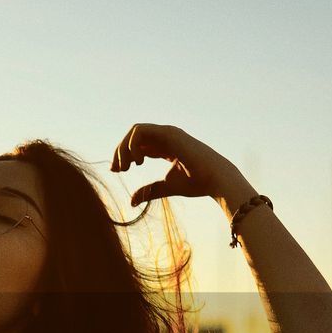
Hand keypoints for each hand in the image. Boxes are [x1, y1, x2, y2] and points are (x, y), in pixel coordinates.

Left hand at [109, 123, 250, 205]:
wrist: (215, 179)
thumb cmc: (196, 183)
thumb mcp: (166, 187)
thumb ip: (149, 191)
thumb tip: (131, 202)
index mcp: (165, 147)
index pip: (138, 145)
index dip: (123, 156)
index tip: (116, 171)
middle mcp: (165, 137)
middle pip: (133, 137)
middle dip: (120, 151)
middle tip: (116, 169)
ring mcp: (167, 133)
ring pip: (134, 131)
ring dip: (124, 148)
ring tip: (126, 166)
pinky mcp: (168, 133)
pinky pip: (140, 131)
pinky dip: (132, 144)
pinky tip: (136, 161)